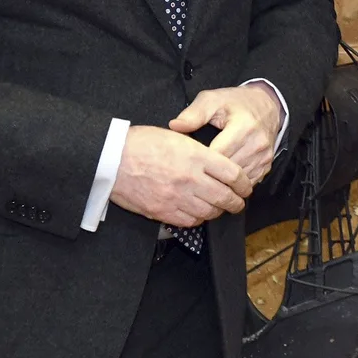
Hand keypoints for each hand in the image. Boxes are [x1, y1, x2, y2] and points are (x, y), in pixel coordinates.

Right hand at [109, 125, 251, 227]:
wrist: (111, 158)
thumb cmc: (141, 143)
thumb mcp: (177, 136)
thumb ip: (200, 152)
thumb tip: (217, 163)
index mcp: (197, 156)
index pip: (233, 174)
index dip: (244, 183)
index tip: (246, 187)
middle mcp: (190, 178)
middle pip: (225, 197)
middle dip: (237, 202)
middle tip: (239, 203)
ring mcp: (176, 197)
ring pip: (209, 212)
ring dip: (218, 211)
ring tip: (220, 208)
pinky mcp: (162, 211)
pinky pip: (190, 221)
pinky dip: (198, 219)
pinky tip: (199, 213)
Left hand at [170, 84, 283, 185]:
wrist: (267, 106)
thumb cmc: (235, 103)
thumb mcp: (212, 100)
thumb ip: (194, 113)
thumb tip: (175, 126)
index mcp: (244, 127)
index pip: (218, 155)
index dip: (200, 161)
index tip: (186, 163)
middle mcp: (257, 144)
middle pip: (227, 171)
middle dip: (209, 174)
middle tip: (191, 174)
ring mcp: (263, 157)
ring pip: (237, 181)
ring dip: (221, 182)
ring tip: (204, 180)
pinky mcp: (266, 165)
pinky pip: (247, 182)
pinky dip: (233, 184)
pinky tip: (221, 180)